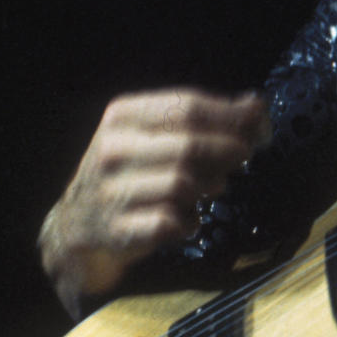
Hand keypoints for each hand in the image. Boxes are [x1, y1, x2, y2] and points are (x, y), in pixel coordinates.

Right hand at [39, 89, 269, 314]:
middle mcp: (112, 150)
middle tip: (245, 154)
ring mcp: (111, 191)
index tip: (259, 125)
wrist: (78, 225)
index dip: (232, 116)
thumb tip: (255, 106)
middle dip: (229, 149)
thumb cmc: (131, 174)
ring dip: (208, 187)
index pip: (187, 106)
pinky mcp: (117, 230)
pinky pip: (172, 223)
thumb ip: (201, 120)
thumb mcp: (154, 136)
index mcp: (123, 116)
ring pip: (183, 184)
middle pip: (189, 145)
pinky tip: (186, 221)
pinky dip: (189, 223)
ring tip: (211, 188)